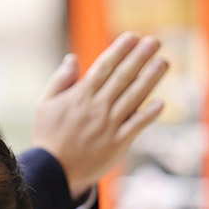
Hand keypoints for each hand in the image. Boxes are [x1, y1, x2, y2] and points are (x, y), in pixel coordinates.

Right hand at [33, 32, 167, 196]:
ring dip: (150, 79)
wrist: (54, 171)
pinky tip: (161, 102)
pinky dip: (148, 114)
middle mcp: (97, 107)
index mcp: (80, 95)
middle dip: (140, 57)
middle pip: (123, 77)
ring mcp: (109, 125)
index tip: (133, 36)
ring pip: (134, 97)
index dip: (120, 50)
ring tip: (163, 62)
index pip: (104, 67)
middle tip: (155, 41)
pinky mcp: (117, 143)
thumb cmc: (48, 135)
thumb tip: (73, 58)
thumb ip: (61, 80)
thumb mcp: (45, 104)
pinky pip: (136, 126)